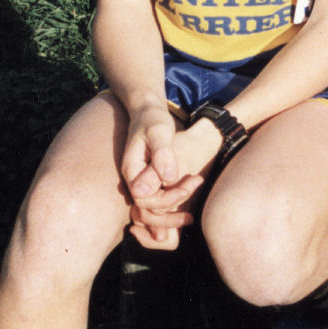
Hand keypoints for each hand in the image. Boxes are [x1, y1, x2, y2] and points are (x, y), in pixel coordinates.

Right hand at [126, 116, 221, 250]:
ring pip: (149, 214)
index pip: (146, 199)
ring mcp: (138, 184)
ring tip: (191, 215)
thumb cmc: (154, 119)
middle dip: (172, 210)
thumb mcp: (160, 131)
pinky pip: (154, 207)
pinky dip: (169, 211)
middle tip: (196, 196)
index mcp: (132, 170)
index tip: (194, 180)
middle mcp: (132, 181)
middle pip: (147, 212)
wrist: (147, 112)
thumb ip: (163, 154)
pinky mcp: (147, 184)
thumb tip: (167, 179)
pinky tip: (187, 207)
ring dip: (170, 216)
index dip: (171, 196)